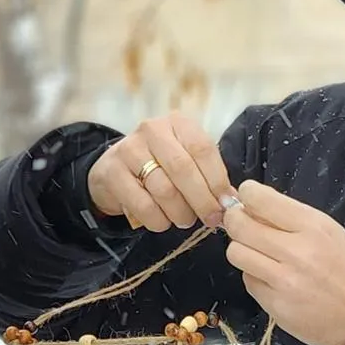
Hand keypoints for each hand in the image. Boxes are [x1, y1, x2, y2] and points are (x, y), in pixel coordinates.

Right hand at [89, 113, 235, 232]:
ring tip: (184, 220)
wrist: (113, 170)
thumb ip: (208, 176)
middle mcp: (152, 129)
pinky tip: (162, 222)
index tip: (226, 204)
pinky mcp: (112, 172)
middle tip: (211, 219)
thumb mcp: (186, 161)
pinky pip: (142, 204)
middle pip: (184, 169)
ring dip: (180, 212)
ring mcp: (129, 149)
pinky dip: (157, 220)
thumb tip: (232, 200)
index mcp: (178, 123)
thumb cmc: (159, 166)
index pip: (203, 149)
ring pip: (164, 189)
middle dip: (202, 200)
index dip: (217, 180)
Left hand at [223, 181, 344, 344]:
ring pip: (236, 253)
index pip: (259, 199)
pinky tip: (272, 279)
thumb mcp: (330, 231)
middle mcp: (295, 251)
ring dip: (242, 250)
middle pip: (239, 225)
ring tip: (258, 253)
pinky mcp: (275, 305)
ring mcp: (283, 280)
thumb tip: (251, 204)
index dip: (247, 195)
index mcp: (312, 226)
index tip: (248, 200)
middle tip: (242, 224)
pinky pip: (248, 281)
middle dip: (235, 221)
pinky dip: (255, 276)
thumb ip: (292, 217)